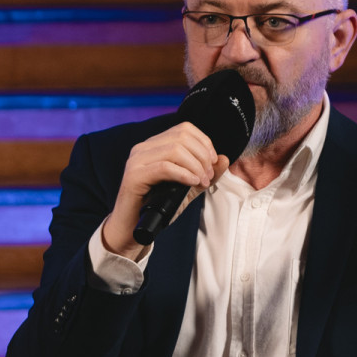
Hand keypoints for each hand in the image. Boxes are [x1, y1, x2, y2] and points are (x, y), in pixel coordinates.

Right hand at [102, 122, 228, 256]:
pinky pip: (164, 167)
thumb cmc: (157, 206)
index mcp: (154, 145)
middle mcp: (143, 148)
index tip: (213, 162)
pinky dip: (184, 174)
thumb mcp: (188, 188)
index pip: (184, 129)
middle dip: (202, 156)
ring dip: (195, 166)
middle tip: (208, 176)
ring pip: (175, 150)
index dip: (204, 143)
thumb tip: (224, 159)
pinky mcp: (134, 175)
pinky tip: (192, 183)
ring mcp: (137, 160)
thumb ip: (206, 174)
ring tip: (201, 182)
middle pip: (182, 137)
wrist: (133, 228)